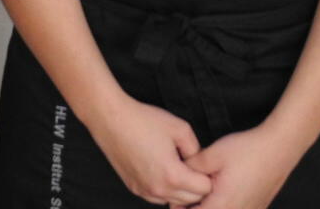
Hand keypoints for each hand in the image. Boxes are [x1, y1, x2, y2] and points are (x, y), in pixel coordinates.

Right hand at [86, 94, 211, 205]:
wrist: (111, 119)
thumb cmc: (142, 120)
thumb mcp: (180, 128)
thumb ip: (197, 149)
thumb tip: (200, 162)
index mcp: (172, 175)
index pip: (204, 189)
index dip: (208, 175)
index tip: (205, 164)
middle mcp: (158, 189)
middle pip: (191, 200)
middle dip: (197, 185)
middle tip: (194, 166)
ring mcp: (145, 191)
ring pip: (174, 201)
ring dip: (182, 190)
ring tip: (179, 168)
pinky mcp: (134, 188)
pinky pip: (158, 197)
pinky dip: (166, 189)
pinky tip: (164, 171)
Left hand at [187, 124, 304, 208]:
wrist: (279, 147)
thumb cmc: (248, 151)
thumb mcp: (212, 154)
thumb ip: (191, 167)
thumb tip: (177, 174)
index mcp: (223, 205)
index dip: (181, 208)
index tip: (177, 196)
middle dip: (195, 207)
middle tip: (189, 192)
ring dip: (210, 205)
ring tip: (206, 189)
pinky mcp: (256, 208)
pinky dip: (224, 204)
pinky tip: (222, 189)